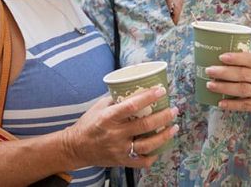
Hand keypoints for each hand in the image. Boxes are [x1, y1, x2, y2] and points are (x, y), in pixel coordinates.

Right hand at [62, 86, 178, 168]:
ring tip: (174, 127)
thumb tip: (136, 89)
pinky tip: (160, 147)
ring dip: (164, 135)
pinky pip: (142, 161)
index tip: (161, 90)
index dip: (148, 97)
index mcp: (108, 117)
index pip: (132, 106)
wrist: (76, 148)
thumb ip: (117, 99)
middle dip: (163, 117)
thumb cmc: (88, 124)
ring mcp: (120, 149)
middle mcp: (115, 134)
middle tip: (173, 110)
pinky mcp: (122, 161)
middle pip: (145, 126)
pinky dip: (154, 155)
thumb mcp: (99, 107)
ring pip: (148, 145)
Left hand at [204, 52, 250, 123]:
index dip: (235, 58)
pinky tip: (220, 103)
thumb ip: (237, 66)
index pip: (249, 59)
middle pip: (243, 74)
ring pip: (243, 89)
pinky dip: (232, 104)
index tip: (220, 57)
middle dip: (224, 72)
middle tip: (209, 71)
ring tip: (210, 85)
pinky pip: (245, 105)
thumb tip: (211, 60)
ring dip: (225, 87)